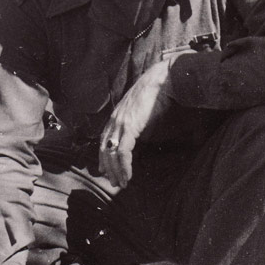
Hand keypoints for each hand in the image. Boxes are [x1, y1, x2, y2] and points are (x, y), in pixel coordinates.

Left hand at [99, 59, 172, 187]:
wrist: (161, 81)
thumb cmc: (156, 96)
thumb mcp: (142, 114)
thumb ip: (136, 126)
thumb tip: (139, 139)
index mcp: (115, 117)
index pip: (103, 141)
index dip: (103, 158)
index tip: (106, 171)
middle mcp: (114, 121)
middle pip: (104, 149)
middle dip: (108, 168)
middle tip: (114, 182)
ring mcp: (120, 123)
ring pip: (111, 153)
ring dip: (116, 171)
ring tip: (122, 183)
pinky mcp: (129, 126)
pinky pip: (122, 151)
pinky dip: (124, 165)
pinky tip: (128, 174)